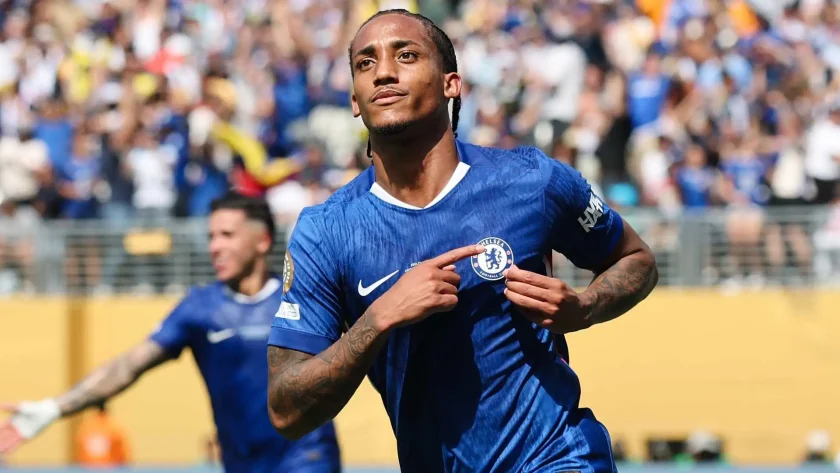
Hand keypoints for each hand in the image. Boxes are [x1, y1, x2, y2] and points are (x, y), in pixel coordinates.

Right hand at [0, 399, 60, 454]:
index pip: (1, 428)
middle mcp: (15, 428)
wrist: (47, 412)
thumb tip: (0, 405)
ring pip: (9, 441)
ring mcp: (21, 432)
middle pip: (3, 436)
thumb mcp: (21, 407)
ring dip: (3, 446)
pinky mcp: (27, 436)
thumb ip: (10, 407)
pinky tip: (6, 452)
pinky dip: (12, 448)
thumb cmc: (34, 408)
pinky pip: (17, 444)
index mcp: (12, 421)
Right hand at [369, 245, 484, 329]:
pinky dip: (448, 306)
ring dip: (448, 297)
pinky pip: (453, 302)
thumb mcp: (416, 274)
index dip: (468, 251)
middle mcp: (433, 273)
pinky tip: (437, 307)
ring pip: (455, 291)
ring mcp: (434, 287)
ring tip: (433, 300)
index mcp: (428, 265)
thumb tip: (453, 267)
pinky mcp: (435, 300)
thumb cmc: (403, 291)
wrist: (391, 306)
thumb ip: (435, 270)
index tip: (482, 248)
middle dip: (450, 286)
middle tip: (437, 292)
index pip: (452, 255)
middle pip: (456, 278)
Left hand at [503, 265, 592, 333]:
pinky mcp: (547, 324)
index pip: (531, 278)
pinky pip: (528, 314)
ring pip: (525, 302)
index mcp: (556, 285)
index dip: (516, 274)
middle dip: (512, 284)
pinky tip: (515, 303)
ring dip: (512, 296)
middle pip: (526, 289)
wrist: (582, 314)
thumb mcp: (557, 284)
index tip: (507, 271)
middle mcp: (553, 298)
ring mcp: (550, 312)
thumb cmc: (566, 295)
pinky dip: (519, 307)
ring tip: (506, 291)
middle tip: (505, 280)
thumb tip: (516, 271)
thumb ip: (539, 280)